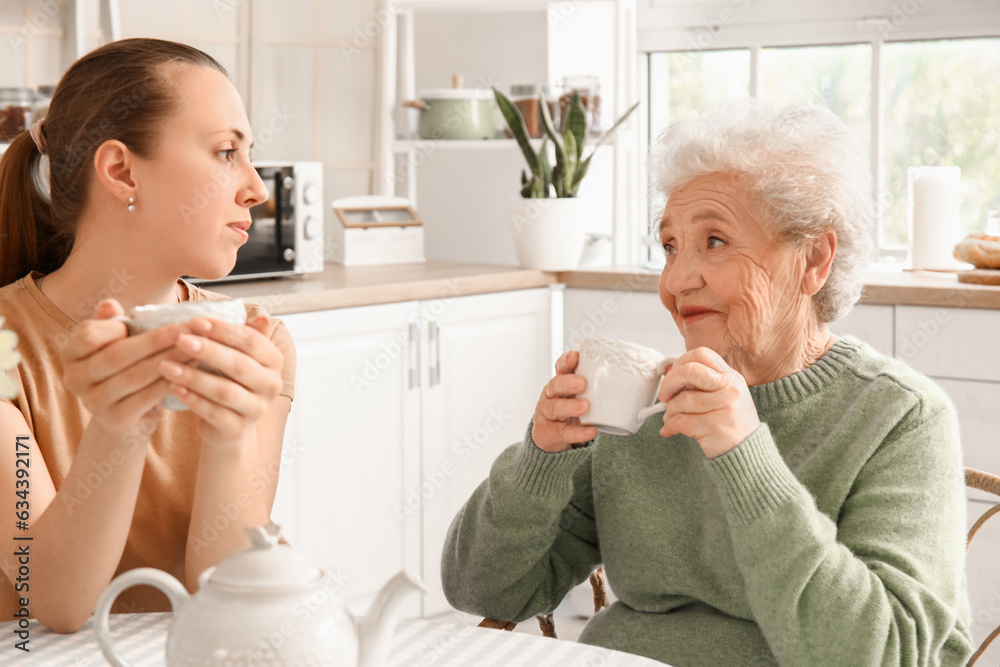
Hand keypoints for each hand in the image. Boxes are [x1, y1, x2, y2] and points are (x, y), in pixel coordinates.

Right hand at [61, 299, 193, 435]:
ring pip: (135, 376)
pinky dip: (169, 382)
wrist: (124, 416)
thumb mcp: (115, 342)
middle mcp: (74, 379)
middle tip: (185, 330)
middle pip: (116, 355)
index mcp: (71, 354)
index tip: (149, 320)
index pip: (89, 335)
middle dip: (155, 341)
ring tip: (194, 348)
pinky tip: (189, 371)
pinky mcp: (115, 420)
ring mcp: (92, 402)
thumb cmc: (123, 368)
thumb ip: (111, 322)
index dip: (118, 327)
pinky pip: (146, 397)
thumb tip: (110, 304)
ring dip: (169, 360)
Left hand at [157, 314, 283, 445]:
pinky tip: (173, 387)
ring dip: (194, 376)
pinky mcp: (238, 429)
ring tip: (166, 365)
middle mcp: (271, 385)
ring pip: (225, 391)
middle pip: (239, 365)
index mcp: (273, 362)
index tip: (194, 321)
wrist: (228, 426)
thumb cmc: (230, 382)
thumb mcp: (237, 357)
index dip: (223, 330)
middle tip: (180, 339)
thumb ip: (242, 338)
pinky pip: (214, 413)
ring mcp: (256, 409)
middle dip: (208, 350)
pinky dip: (192, 399)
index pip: (251, 341)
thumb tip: (259, 317)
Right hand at [531, 351, 598, 452]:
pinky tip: (590, 431)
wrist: (553, 437)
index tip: (575, 356)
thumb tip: (644, 382)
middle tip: (582, 383)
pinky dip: (577, 432)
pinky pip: (563, 432)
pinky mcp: (549, 433)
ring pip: (554, 408)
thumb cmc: (573, 411)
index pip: (561, 368)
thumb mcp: (584, 396)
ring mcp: (548, 414)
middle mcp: (552, 396)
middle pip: (554, 385)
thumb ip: (604, 388)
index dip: (566, 361)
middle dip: (567, 383)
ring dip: (570, 406)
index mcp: (561, 383)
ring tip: (585, 406)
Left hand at [657, 347, 759, 458]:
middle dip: (669, 382)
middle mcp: (730, 388)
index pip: (701, 354)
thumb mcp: (724, 396)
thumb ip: (701, 383)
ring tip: (671, 417)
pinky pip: (681, 421)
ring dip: (669, 411)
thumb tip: (668, 372)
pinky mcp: (714, 426)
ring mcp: (724, 407)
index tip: (670, 375)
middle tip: (663, 396)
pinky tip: (670, 429)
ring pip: (682, 400)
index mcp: (731, 377)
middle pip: (689, 371)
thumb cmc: (730, 424)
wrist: (747, 452)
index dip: (680, 362)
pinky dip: (670, 426)